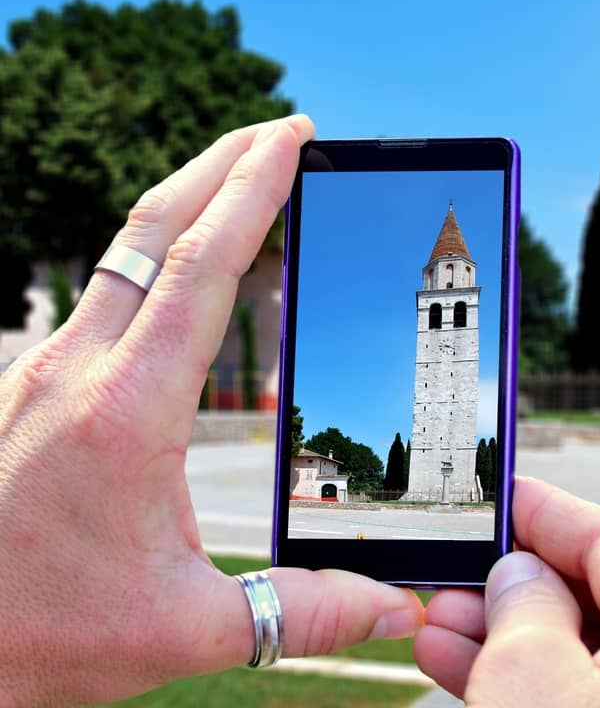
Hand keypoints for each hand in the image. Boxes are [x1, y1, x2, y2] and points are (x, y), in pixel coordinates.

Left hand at [0, 116, 423, 707]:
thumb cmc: (44, 640)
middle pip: (155, 224)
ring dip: (187, 199)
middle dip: (224, 160)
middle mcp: (79, 368)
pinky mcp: (30, 384)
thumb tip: (395, 603)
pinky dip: (155, 251)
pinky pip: (103, 289)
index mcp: (127, 410)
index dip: (254, 189)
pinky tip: (181, 268)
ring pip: (123, 250)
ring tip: (243, 176)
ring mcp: (45, 370)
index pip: (202, 265)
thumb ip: (302, 609)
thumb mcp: (184, 632)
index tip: (295, 136)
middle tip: (286, 128)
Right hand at [415, 476, 599, 706]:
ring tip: (442, 630)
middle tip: (454, 579)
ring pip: (588, 654)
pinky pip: (590, 698)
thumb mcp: (530, 681)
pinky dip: (534, 684)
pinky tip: (466, 670)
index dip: (544, 513)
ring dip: (510, 638)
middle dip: (514, 586)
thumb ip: (522, 606)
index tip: (499, 497)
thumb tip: (520, 574)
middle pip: (597, 596)